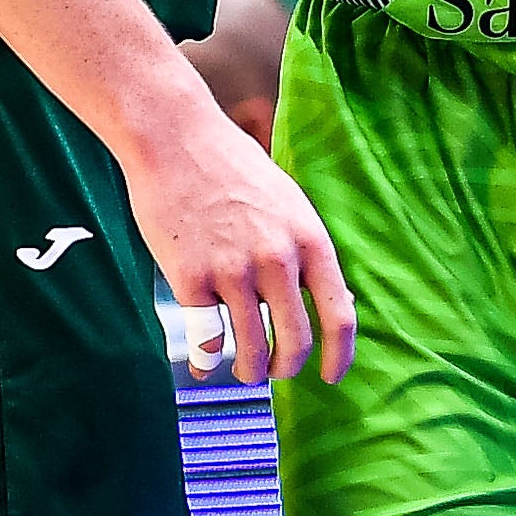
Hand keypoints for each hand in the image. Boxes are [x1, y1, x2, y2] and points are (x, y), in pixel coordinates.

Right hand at [124, 112, 355, 387]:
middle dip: (285, 367)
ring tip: (243, 369)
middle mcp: (277, 260)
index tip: (332, 377)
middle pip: (295, 343)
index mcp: (309, 241)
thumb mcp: (289, 203)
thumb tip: (336, 303)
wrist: (176, 138)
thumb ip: (309, 253)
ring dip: (248, 370)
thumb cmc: (232, 168)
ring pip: (251, 352)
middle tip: (275, 371)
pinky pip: (206, 342)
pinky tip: (204, 366)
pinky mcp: (191, 279)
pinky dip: (206, 363)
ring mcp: (233, 272)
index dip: (340, 356)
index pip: (339, 316)